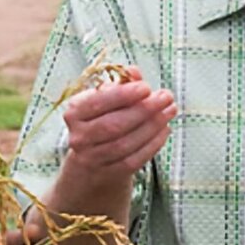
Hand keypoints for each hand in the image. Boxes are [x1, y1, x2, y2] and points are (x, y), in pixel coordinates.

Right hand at [61, 66, 176, 186]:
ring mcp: (92, 158)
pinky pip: (134, 160)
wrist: (91, 161)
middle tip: (166, 97)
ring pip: (125, 144)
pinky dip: (152, 144)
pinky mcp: (108, 173)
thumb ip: (120, 84)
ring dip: (152, 126)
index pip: (97, 102)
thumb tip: (134, 71)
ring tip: (169, 111)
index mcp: (75, 112)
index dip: (123, 95)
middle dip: (143, 110)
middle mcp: (79, 136)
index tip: (145, 87)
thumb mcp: (105, 99)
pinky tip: (164, 130)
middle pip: (113, 125)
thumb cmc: (101, 120)